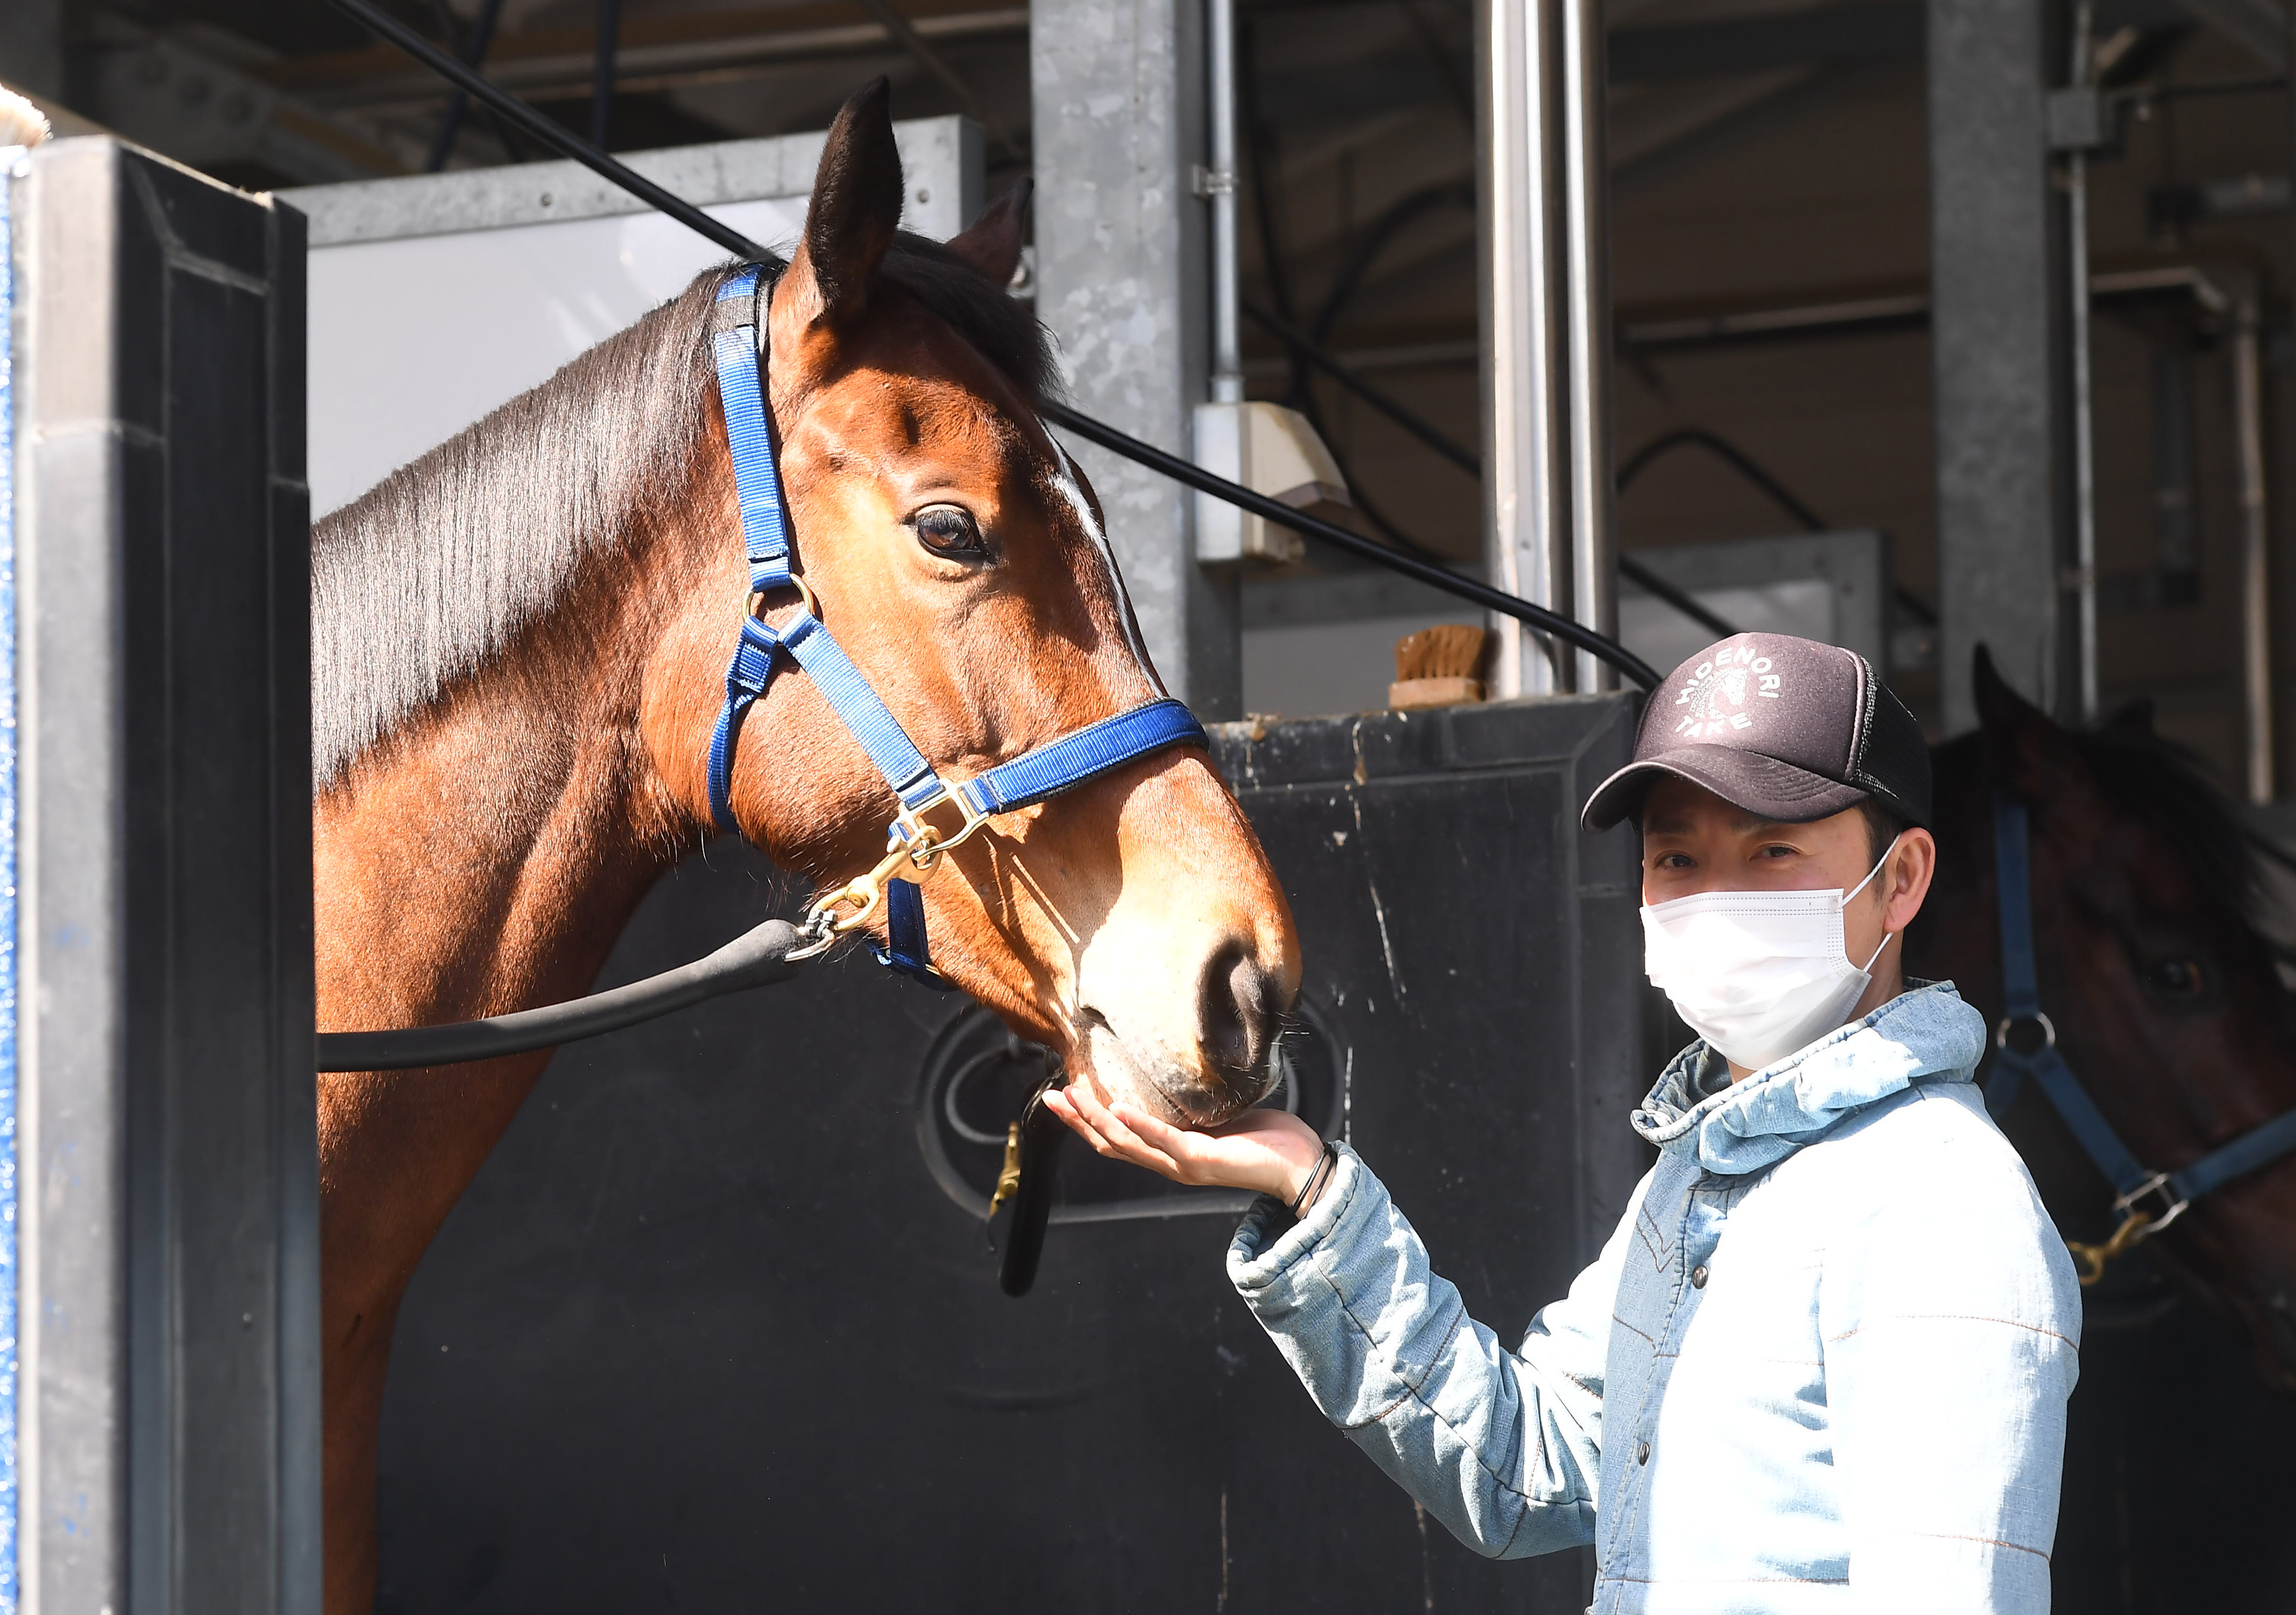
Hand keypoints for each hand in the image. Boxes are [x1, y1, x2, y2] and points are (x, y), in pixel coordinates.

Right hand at [1044, 1074, 1327, 1202]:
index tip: (1062, 1097)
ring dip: (1097, 1119)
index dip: (1086, 1122)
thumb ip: (1196, 1105)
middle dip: (1079, 1121)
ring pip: (1128, 1143)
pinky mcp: (1203, 1161)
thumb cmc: (1267, 1138)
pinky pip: (1163, 1140)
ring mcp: (1183, 1165)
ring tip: (1073, 1096)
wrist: (1302, 1165)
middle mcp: (1170, 1163)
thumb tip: (1183, 1072)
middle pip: (1111, 1145)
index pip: (1118, 1141)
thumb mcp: (1220, 1117)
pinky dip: (1139, 1124)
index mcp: (1171, 1153)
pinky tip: (1118, 1108)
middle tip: (1051, 1097)